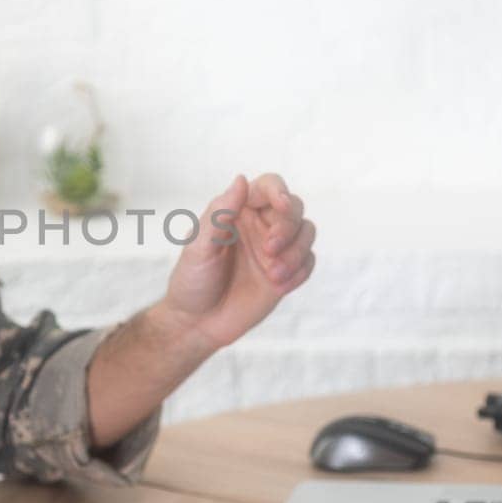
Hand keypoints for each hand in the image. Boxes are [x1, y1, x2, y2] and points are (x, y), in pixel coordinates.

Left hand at [157, 173, 315, 352]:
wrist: (198, 323)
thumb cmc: (192, 280)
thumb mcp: (199, 246)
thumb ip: (220, 213)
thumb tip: (241, 179)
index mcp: (238, 211)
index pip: (268, 187)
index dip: (279, 191)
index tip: (280, 205)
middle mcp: (260, 225)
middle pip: (294, 208)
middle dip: (288, 227)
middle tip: (269, 250)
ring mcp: (275, 249)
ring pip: (306, 233)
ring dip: (296, 252)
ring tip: (273, 275)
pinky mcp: (286, 273)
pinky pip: (308, 262)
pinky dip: (300, 271)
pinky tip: (279, 286)